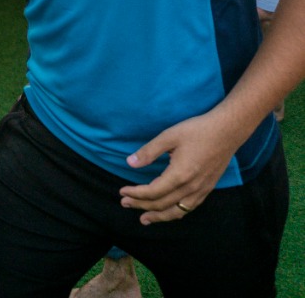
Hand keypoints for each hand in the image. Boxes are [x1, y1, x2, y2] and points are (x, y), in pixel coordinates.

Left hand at [119, 111, 238, 223]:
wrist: (226, 132)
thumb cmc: (197, 131)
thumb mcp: (169, 136)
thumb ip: (149, 151)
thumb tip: (130, 163)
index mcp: (179, 175)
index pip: (152, 192)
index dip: (135, 194)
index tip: (122, 192)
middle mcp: (190, 188)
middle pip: (161, 204)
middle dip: (141, 206)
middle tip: (125, 204)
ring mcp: (200, 191)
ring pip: (176, 212)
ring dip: (158, 216)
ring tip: (144, 219)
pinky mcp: (207, 190)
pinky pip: (188, 209)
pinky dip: (175, 214)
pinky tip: (169, 212)